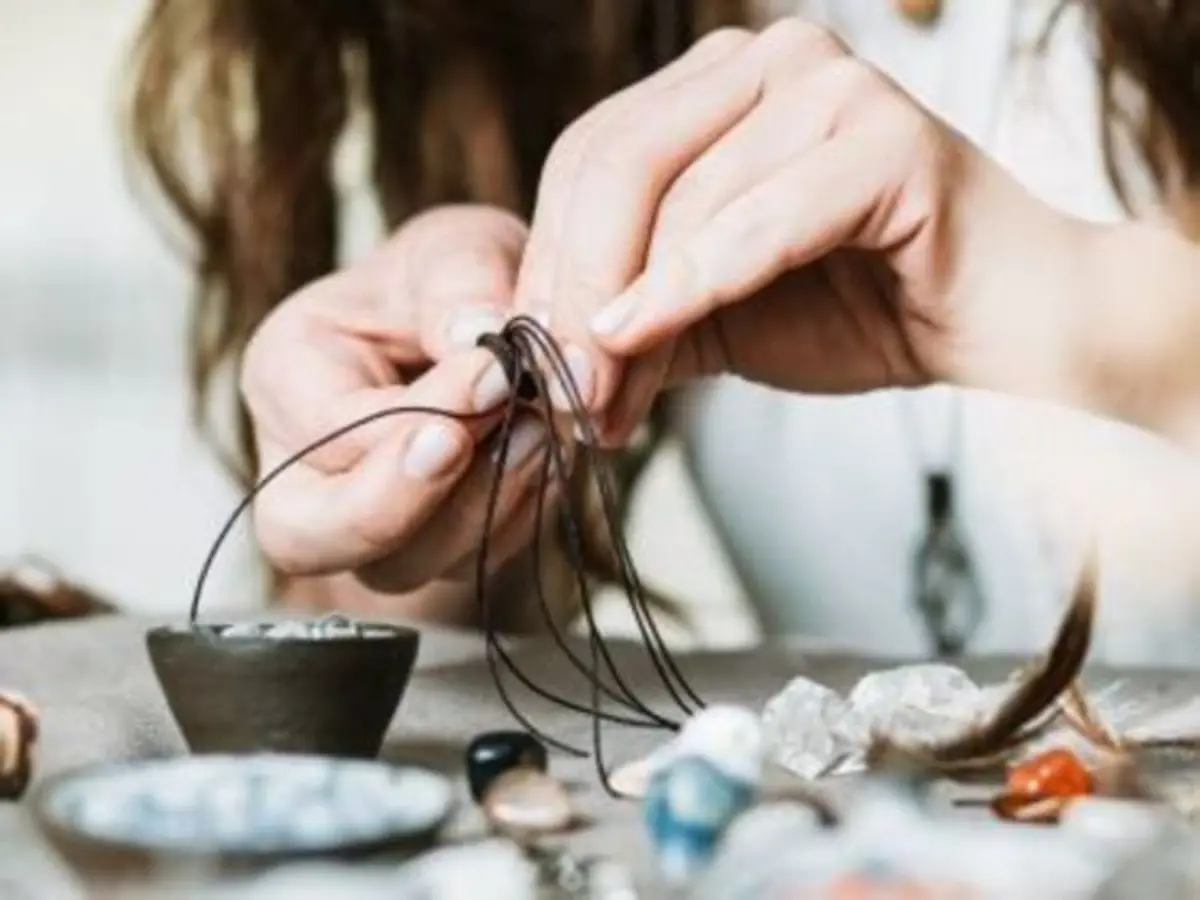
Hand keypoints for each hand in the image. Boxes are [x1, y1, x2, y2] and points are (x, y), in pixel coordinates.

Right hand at [241, 205, 565, 594]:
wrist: (490, 326)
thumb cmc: (454, 282)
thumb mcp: (457, 247)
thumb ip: (460, 281)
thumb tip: (476, 335)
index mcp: (286, 374)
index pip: (327, 429)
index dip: (417, 415)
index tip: (497, 374)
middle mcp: (301, 463)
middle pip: (309, 537)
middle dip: (410, 504)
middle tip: (502, 438)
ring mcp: (360, 520)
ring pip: (399, 567)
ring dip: (484, 509)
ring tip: (542, 433)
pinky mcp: (426, 548)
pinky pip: (464, 566)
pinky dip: (515, 519)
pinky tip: (547, 457)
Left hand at [515, 18, 1091, 444]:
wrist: (993, 324)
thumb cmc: (859, 308)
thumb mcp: (711, 312)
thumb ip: (632, 314)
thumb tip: (535, 350)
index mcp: (720, 85)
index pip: (591, 156)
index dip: (548, 261)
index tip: (528, 360)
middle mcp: (769, 62)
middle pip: (617, 162)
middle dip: (573, 287)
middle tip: (557, 387)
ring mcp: (831, 84)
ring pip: (680, 196)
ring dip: (627, 310)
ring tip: (605, 399)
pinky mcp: (887, 137)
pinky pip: (760, 221)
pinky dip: (693, 286)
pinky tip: (643, 338)